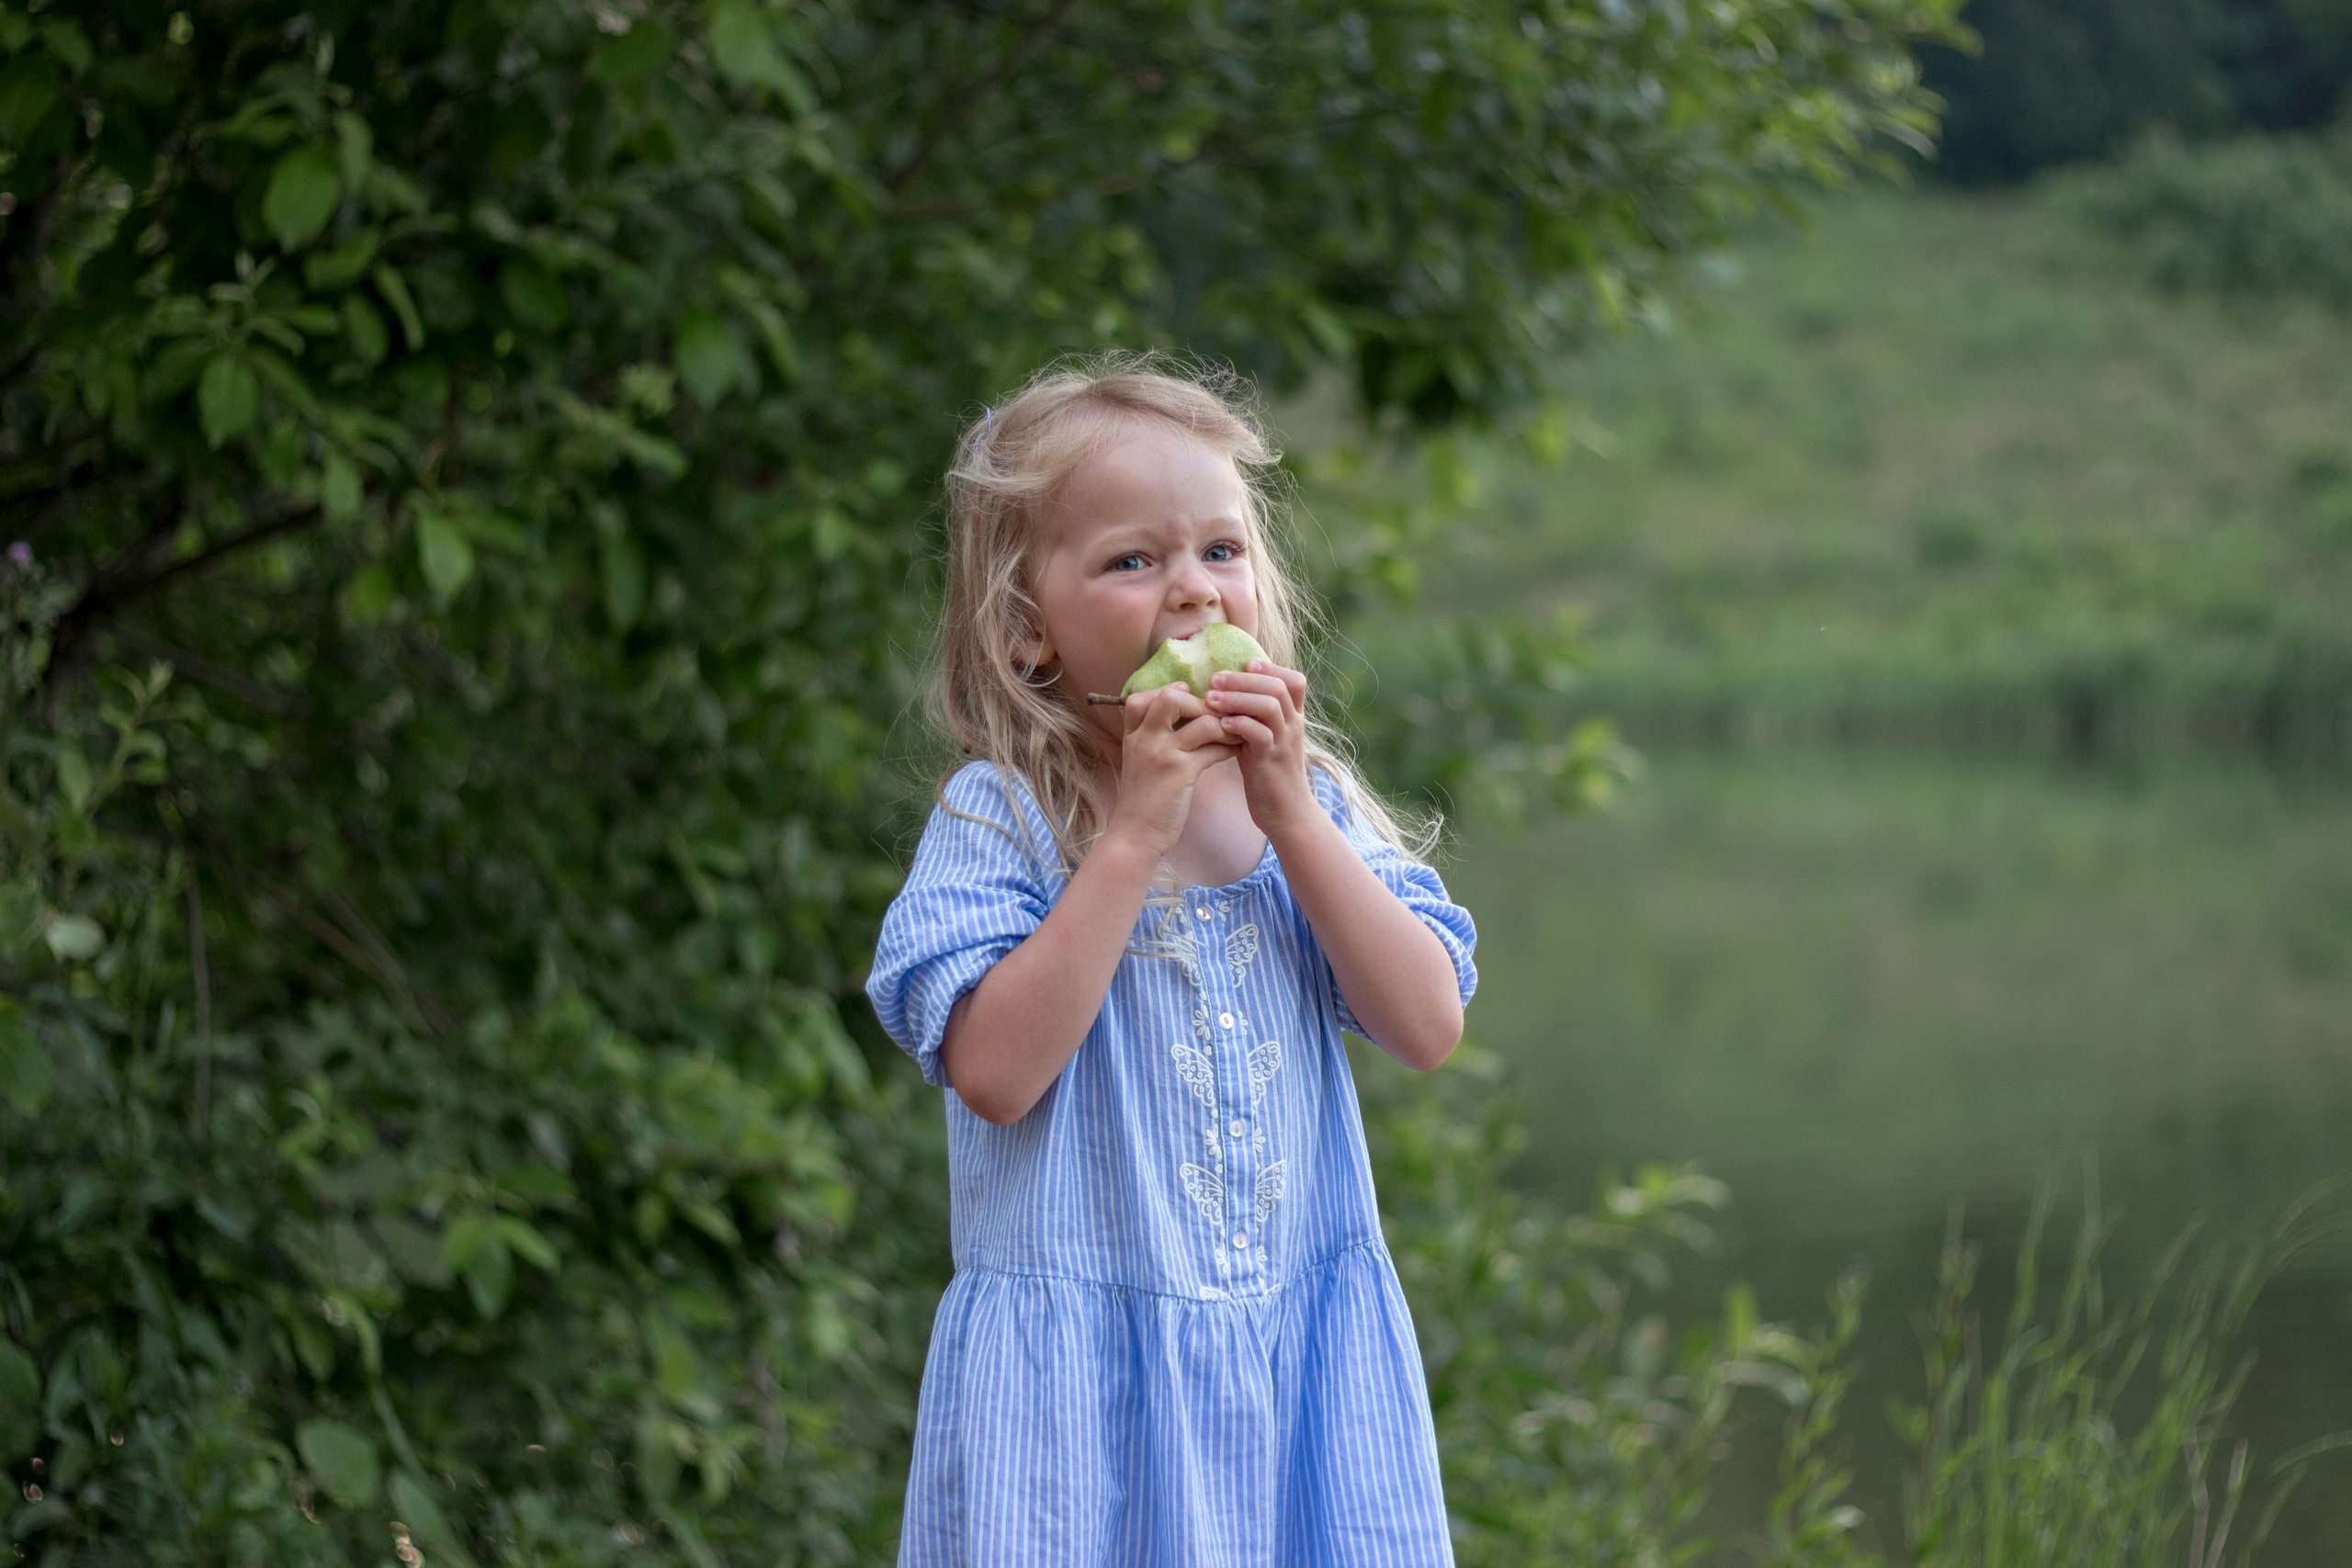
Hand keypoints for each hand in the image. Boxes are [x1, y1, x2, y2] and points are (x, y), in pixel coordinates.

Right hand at [1107, 683, 1241, 858]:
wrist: (1135, 834)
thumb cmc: (1142, 798)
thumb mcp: (1138, 760)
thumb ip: (1152, 736)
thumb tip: (1185, 712)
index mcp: (1132, 734)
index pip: (1142, 696)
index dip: (1170, 692)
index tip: (1190, 702)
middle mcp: (1144, 738)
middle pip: (1171, 697)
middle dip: (1200, 702)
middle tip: (1216, 715)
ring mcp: (1162, 754)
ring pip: (1202, 721)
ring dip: (1224, 725)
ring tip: (1234, 732)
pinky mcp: (1181, 773)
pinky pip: (1215, 749)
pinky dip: (1230, 746)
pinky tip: (1236, 750)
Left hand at [1206, 660, 1314, 836]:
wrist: (1286, 814)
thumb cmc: (1269, 775)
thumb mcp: (1266, 740)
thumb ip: (1255, 717)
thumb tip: (1229, 693)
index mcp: (1294, 718)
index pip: (1294, 681)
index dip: (1270, 668)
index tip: (1244, 664)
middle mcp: (1293, 726)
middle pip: (1277, 687)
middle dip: (1243, 679)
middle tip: (1214, 678)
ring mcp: (1285, 742)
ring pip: (1269, 705)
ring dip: (1237, 698)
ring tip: (1210, 698)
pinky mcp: (1271, 761)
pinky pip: (1260, 734)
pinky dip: (1238, 724)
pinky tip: (1219, 724)